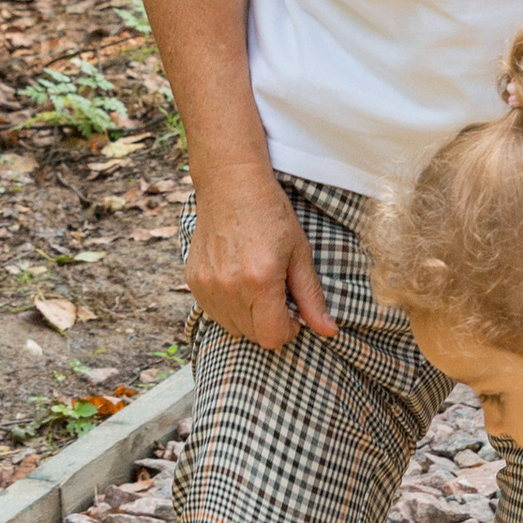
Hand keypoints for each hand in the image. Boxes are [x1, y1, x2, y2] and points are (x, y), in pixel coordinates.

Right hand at [184, 173, 331, 347]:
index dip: (288, 331)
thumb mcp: (300, 254)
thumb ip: (312, 297)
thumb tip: (329, 332)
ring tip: (258, 287)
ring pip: (231, 327)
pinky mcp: (193, 280)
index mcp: (260, 282)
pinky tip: (239, 281)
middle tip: (278, 295)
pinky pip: (213, 312)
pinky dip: (229, 306)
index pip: (272, 338)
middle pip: (252, 335)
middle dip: (270, 323)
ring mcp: (207, 285)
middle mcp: (229, 287)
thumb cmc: (271, 215)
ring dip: (249, 318)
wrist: (231, 185)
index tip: (294, 315)